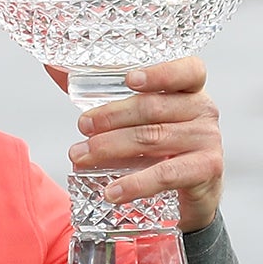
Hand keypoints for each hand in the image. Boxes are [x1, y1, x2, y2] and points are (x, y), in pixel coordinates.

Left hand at [50, 56, 224, 232]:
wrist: (188, 196)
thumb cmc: (158, 147)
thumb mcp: (137, 119)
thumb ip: (102, 93)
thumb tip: (53, 66)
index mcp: (190, 90)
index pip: (187, 70)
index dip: (160, 73)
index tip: (128, 80)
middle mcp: (204, 110)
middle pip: (153, 107)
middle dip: (111, 117)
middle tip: (82, 126)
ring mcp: (209, 140)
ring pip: (153, 138)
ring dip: (111, 147)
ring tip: (80, 156)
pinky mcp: (206, 170)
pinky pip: (164, 174)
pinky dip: (135, 183)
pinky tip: (111, 191)